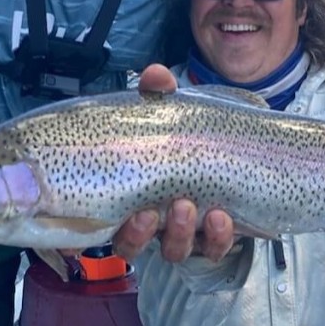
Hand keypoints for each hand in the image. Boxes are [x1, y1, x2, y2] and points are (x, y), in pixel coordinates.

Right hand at [111, 64, 236, 263]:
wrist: (237, 148)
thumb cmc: (188, 138)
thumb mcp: (170, 115)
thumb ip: (159, 97)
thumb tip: (155, 75)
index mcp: (127, 197)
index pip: (101, 224)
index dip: (87, 238)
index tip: (94, 231)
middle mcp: (150, 221)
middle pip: (132, 244)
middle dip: (139, 233)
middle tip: (150, 212)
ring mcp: (182, 232)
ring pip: (171, 249)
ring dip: (177, 233)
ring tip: (187, 206)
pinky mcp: (214, 238)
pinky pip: (213, 250)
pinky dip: (217, 237)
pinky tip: (221, 217)